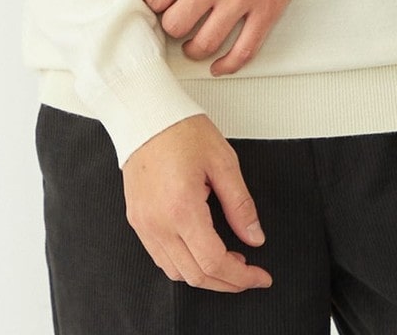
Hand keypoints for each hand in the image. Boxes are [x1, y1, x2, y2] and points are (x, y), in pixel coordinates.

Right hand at [121, 114, 272, 292]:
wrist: (144, 114)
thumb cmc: (179, 129)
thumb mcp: (222, 160)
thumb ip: (240, 204)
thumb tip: (254, 236)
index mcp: (182, 207)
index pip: (214, 262)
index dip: (241, 277)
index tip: (259, 276)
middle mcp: (158, 223)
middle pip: (196, 276)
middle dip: (227, 282)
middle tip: (249, 274)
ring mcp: (144, 224)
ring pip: (176, 273)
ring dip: (205, 276)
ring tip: (227, 261)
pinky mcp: (137, 220)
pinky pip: (160, 258)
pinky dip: (184, 265)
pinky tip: (200, 251)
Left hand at [143, 0, 305, 74]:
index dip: (154, 4)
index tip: (160, 5)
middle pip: (175, 25)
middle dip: (172, 25)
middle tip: (177, 20)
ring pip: (205, 44)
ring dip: (193, 49)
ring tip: (192, 44)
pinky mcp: (267, 9)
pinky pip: (243, 51)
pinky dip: (227, 65)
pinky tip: (218, 65)